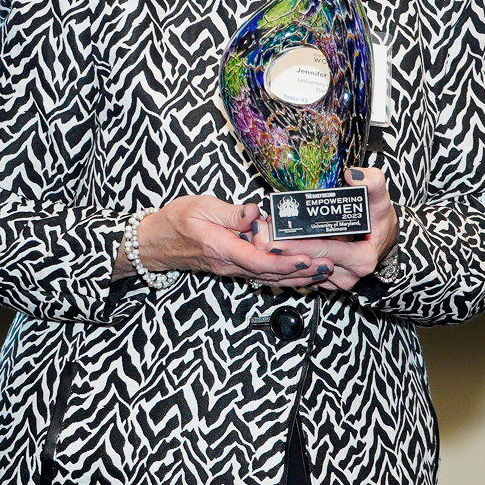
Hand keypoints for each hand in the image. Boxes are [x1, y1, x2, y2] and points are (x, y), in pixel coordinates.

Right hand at [125, 197, 311, 283]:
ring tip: (323, 270)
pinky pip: (263, 274)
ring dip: (298, 276)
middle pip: (270, 274)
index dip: (284, 263)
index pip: (258, 261)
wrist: (156, 242)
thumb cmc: (176, 222)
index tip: (306, 259)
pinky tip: (302, 272)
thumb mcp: (200, 207)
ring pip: (269, 277)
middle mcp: (229, 264)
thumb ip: (230, 212)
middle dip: (301, 272)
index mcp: (221, 248)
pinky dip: (284, 275)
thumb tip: (255, 213)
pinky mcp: (234, 267)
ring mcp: (232, 268)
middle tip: (328, 265)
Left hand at [265, 168, 396, 290]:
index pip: (323, 251)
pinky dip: (289, 258)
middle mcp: (349, 274)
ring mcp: (338, 280)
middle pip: (308, 261)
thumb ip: (372, 182)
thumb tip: (352, 175)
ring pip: (303, 268)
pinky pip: (305, 270)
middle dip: (281, 249)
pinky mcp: (328, 279)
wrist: (384, 237)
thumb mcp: (381, 198)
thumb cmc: (380, 218)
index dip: (297, 245)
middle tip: (258, 236)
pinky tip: (272, 242)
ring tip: (260, 237)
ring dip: (282, 255)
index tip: (274, 239)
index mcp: (361, 258)